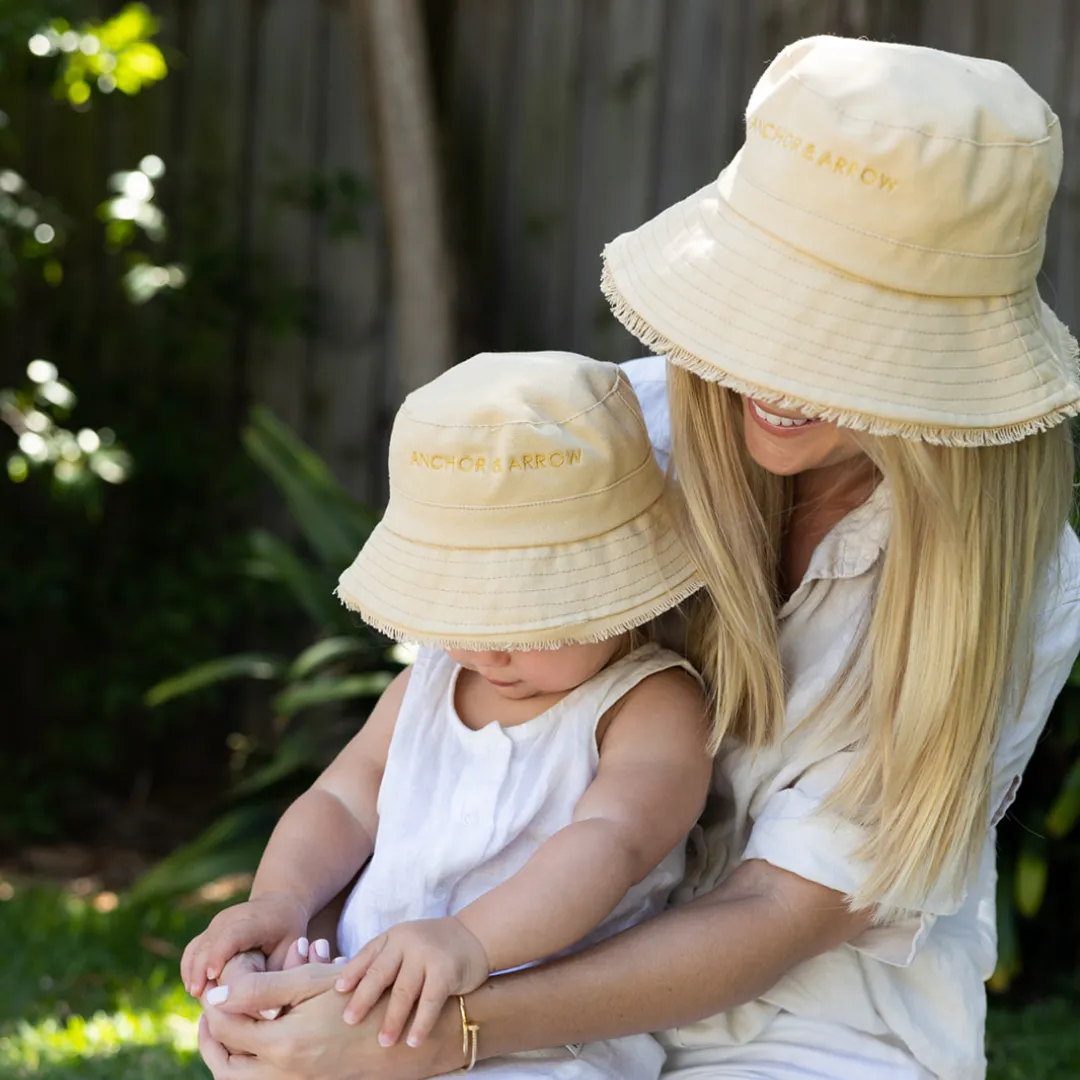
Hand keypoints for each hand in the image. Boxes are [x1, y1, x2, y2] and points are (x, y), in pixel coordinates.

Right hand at [183, 892, 308, 997]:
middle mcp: (230, 918)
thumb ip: (278, 978)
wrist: (279, 905)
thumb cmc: (288, 932)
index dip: (219, 955)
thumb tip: (269, 1015)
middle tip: (202, 1001)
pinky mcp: (208, 932)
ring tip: (198, 997)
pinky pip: (192, 951)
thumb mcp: (292, 950)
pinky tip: (195, 989)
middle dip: (201, 972)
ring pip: (196, 949)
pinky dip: (190, 969)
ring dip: (193, 973)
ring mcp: (216, 924)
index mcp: (254, 920)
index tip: (210, 978)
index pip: (230, 936)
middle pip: (208, 945)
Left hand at [199, 966, 464, 1079]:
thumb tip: (215, 995)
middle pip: (224, 1067)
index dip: (214, 1003)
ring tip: (229, 1025)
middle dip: (210, 1040)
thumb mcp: (314, 982)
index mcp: (284, 1045)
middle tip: (209, 1013)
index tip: (216, 984)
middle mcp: (285, 1074)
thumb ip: (262, 988)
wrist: (407, 1032)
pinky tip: (260, 1036)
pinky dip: (251, 1063)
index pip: (226, 1028)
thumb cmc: (364, 996)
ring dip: (228, 1054)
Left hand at [334, 917, 488, 1047]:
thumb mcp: (405, 944)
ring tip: (383, 1042)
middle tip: (349, 1021)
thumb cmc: (432, 947)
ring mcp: (427, 955)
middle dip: (363, 999)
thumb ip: (384, 961)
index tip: (338, 992)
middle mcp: (407, 942)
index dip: (352, 974)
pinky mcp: (446, 970)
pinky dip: (421, 1023)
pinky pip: (430, 1001)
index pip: (367, 956)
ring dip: (392, 1019)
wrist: (474, 936)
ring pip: (404, 991)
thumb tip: (346, 991)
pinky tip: (414, 1041)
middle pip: (380, 973)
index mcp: (393, 938)